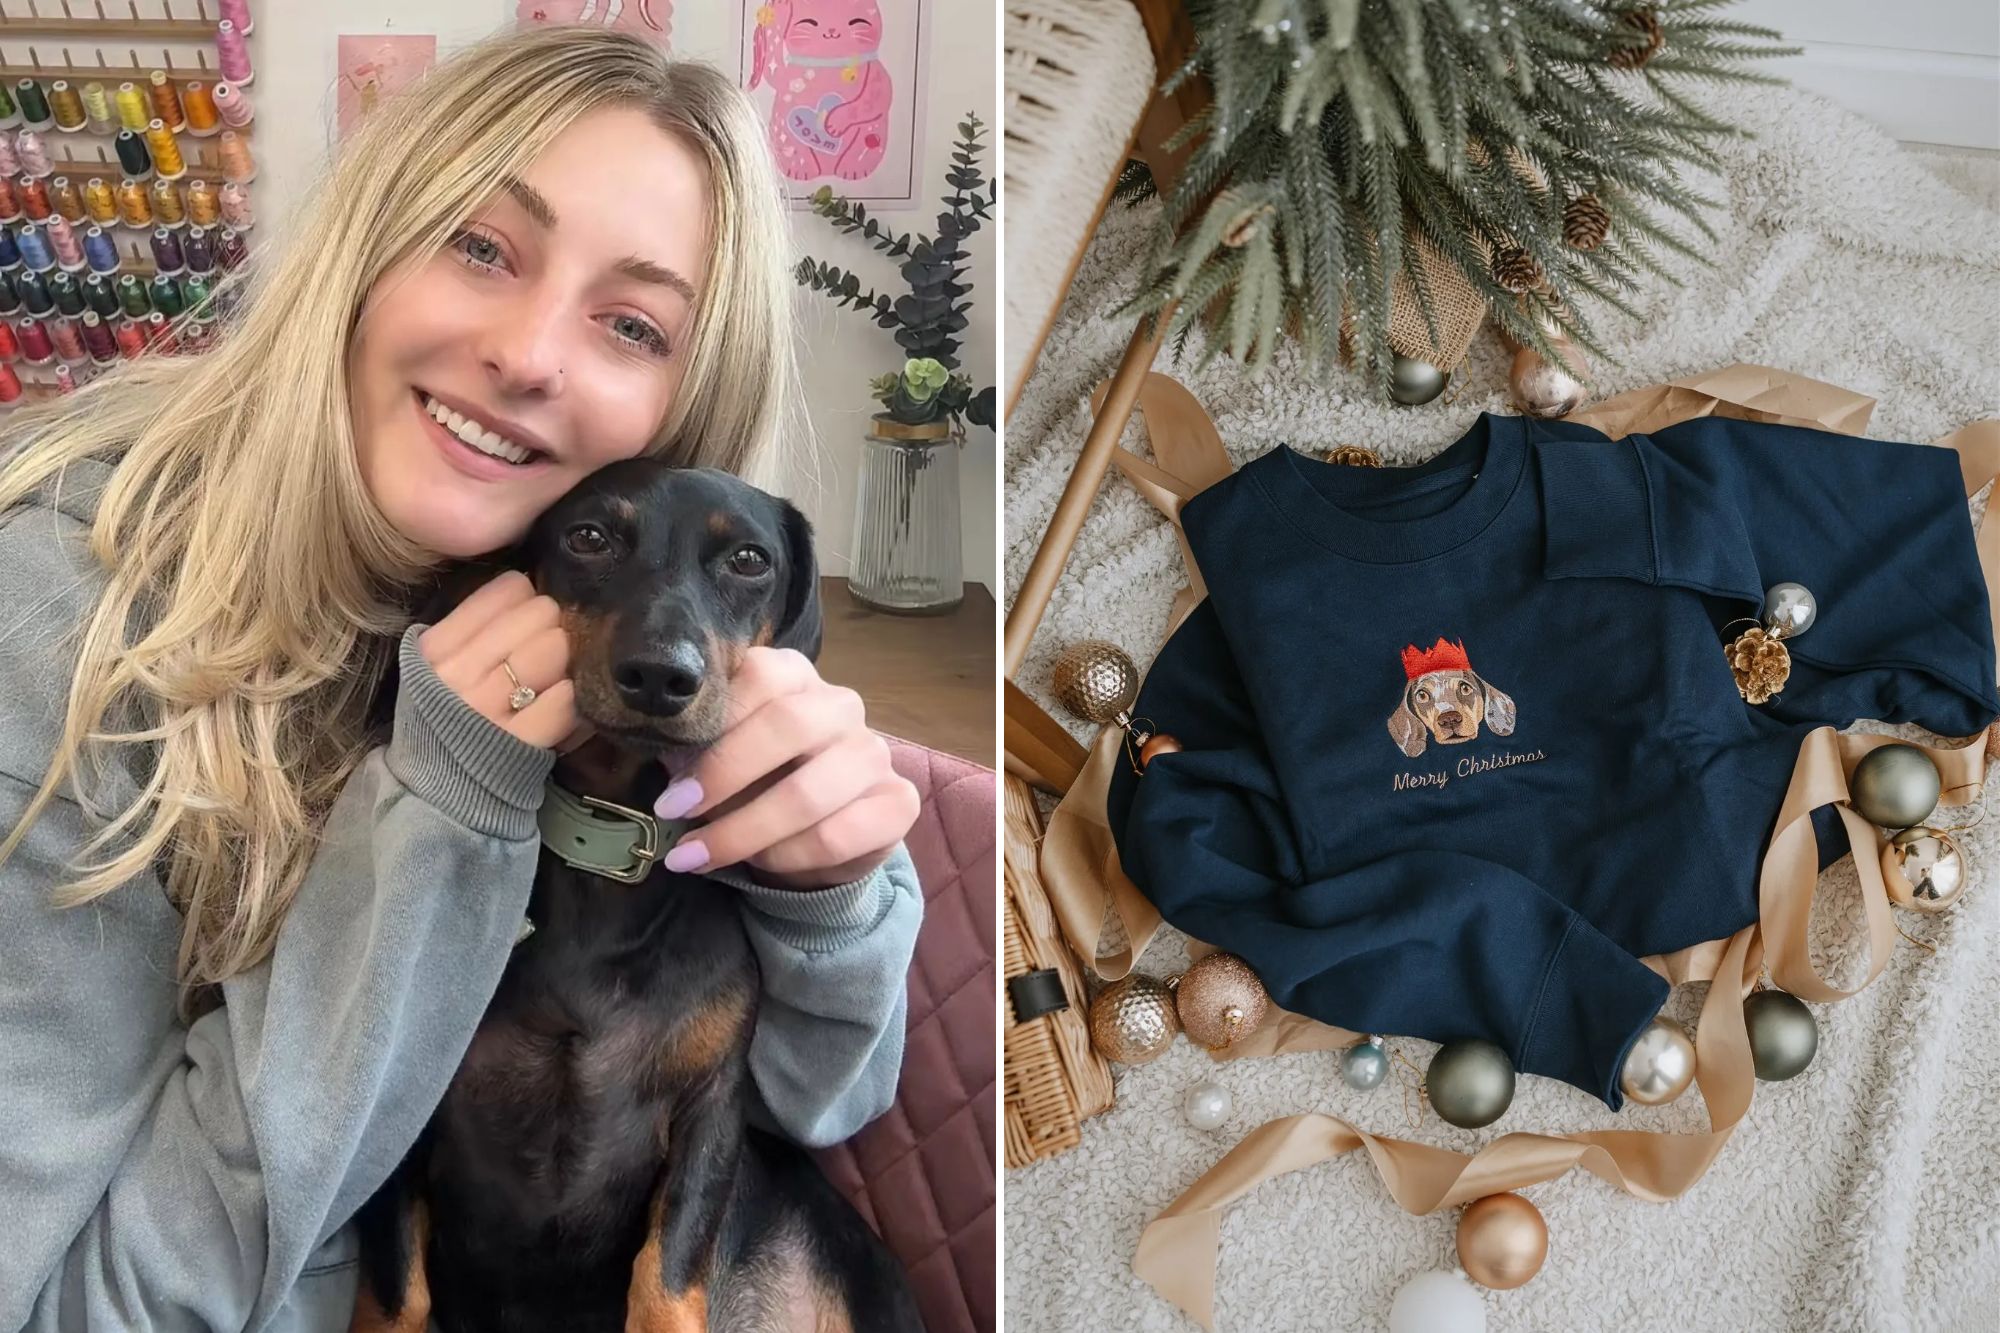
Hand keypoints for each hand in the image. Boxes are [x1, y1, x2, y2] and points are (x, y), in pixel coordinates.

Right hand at [417, 570, 583, 749]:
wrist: (438, 791)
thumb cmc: (444, 718)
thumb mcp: (437, 666)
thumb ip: (472, 627)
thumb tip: (528, 586)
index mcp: (435, 646)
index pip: (508, 589)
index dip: (529, 600)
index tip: (528, 618)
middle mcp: (458, 674)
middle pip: (538, 613)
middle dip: (553, 626)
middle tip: (549, 646)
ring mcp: (488, 709)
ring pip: (554, 649)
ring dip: (566, 658)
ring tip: (555, 674)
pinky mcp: (519, 744)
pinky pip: (566, 699)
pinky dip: (573, 696)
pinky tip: (564, 700)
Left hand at [653, 648, 918, 889]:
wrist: (818, 837)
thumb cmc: (755, 783)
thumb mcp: (718, 756)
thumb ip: (695, 745)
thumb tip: (654, 747)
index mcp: (795, 677)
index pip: (761, 676)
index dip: (713, 727)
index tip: (671, 782)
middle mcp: (841, 706)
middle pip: (789, 725)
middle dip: (724, 776)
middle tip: (674, 814)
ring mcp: (874, 752)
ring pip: (810, 792)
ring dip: (744, 831)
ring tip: (699, 856)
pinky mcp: (897, 802)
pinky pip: (838, 835)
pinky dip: (788, 857)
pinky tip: (759, 867)